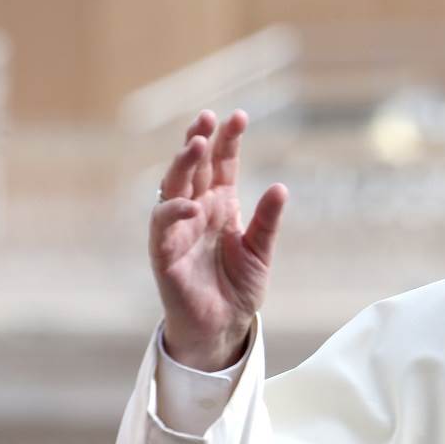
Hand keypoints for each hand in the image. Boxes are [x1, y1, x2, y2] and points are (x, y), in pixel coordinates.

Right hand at [149, 110, 287, 370]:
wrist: (223, 327)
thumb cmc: (238, 287)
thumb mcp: (261, 251)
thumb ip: (267, 221)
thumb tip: (281, 187)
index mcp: (220, 204)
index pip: (222, 165)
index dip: (228, 141)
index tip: (239, 117)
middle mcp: (196, 210)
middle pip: (194, 167)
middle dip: (199, 140)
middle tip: (207, 117)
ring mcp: (178, 229)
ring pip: (174, 187)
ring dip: (182, 164)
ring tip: (196, 143)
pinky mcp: (164, 252)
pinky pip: (163, 225)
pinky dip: (174, 211)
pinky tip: (192, 203)